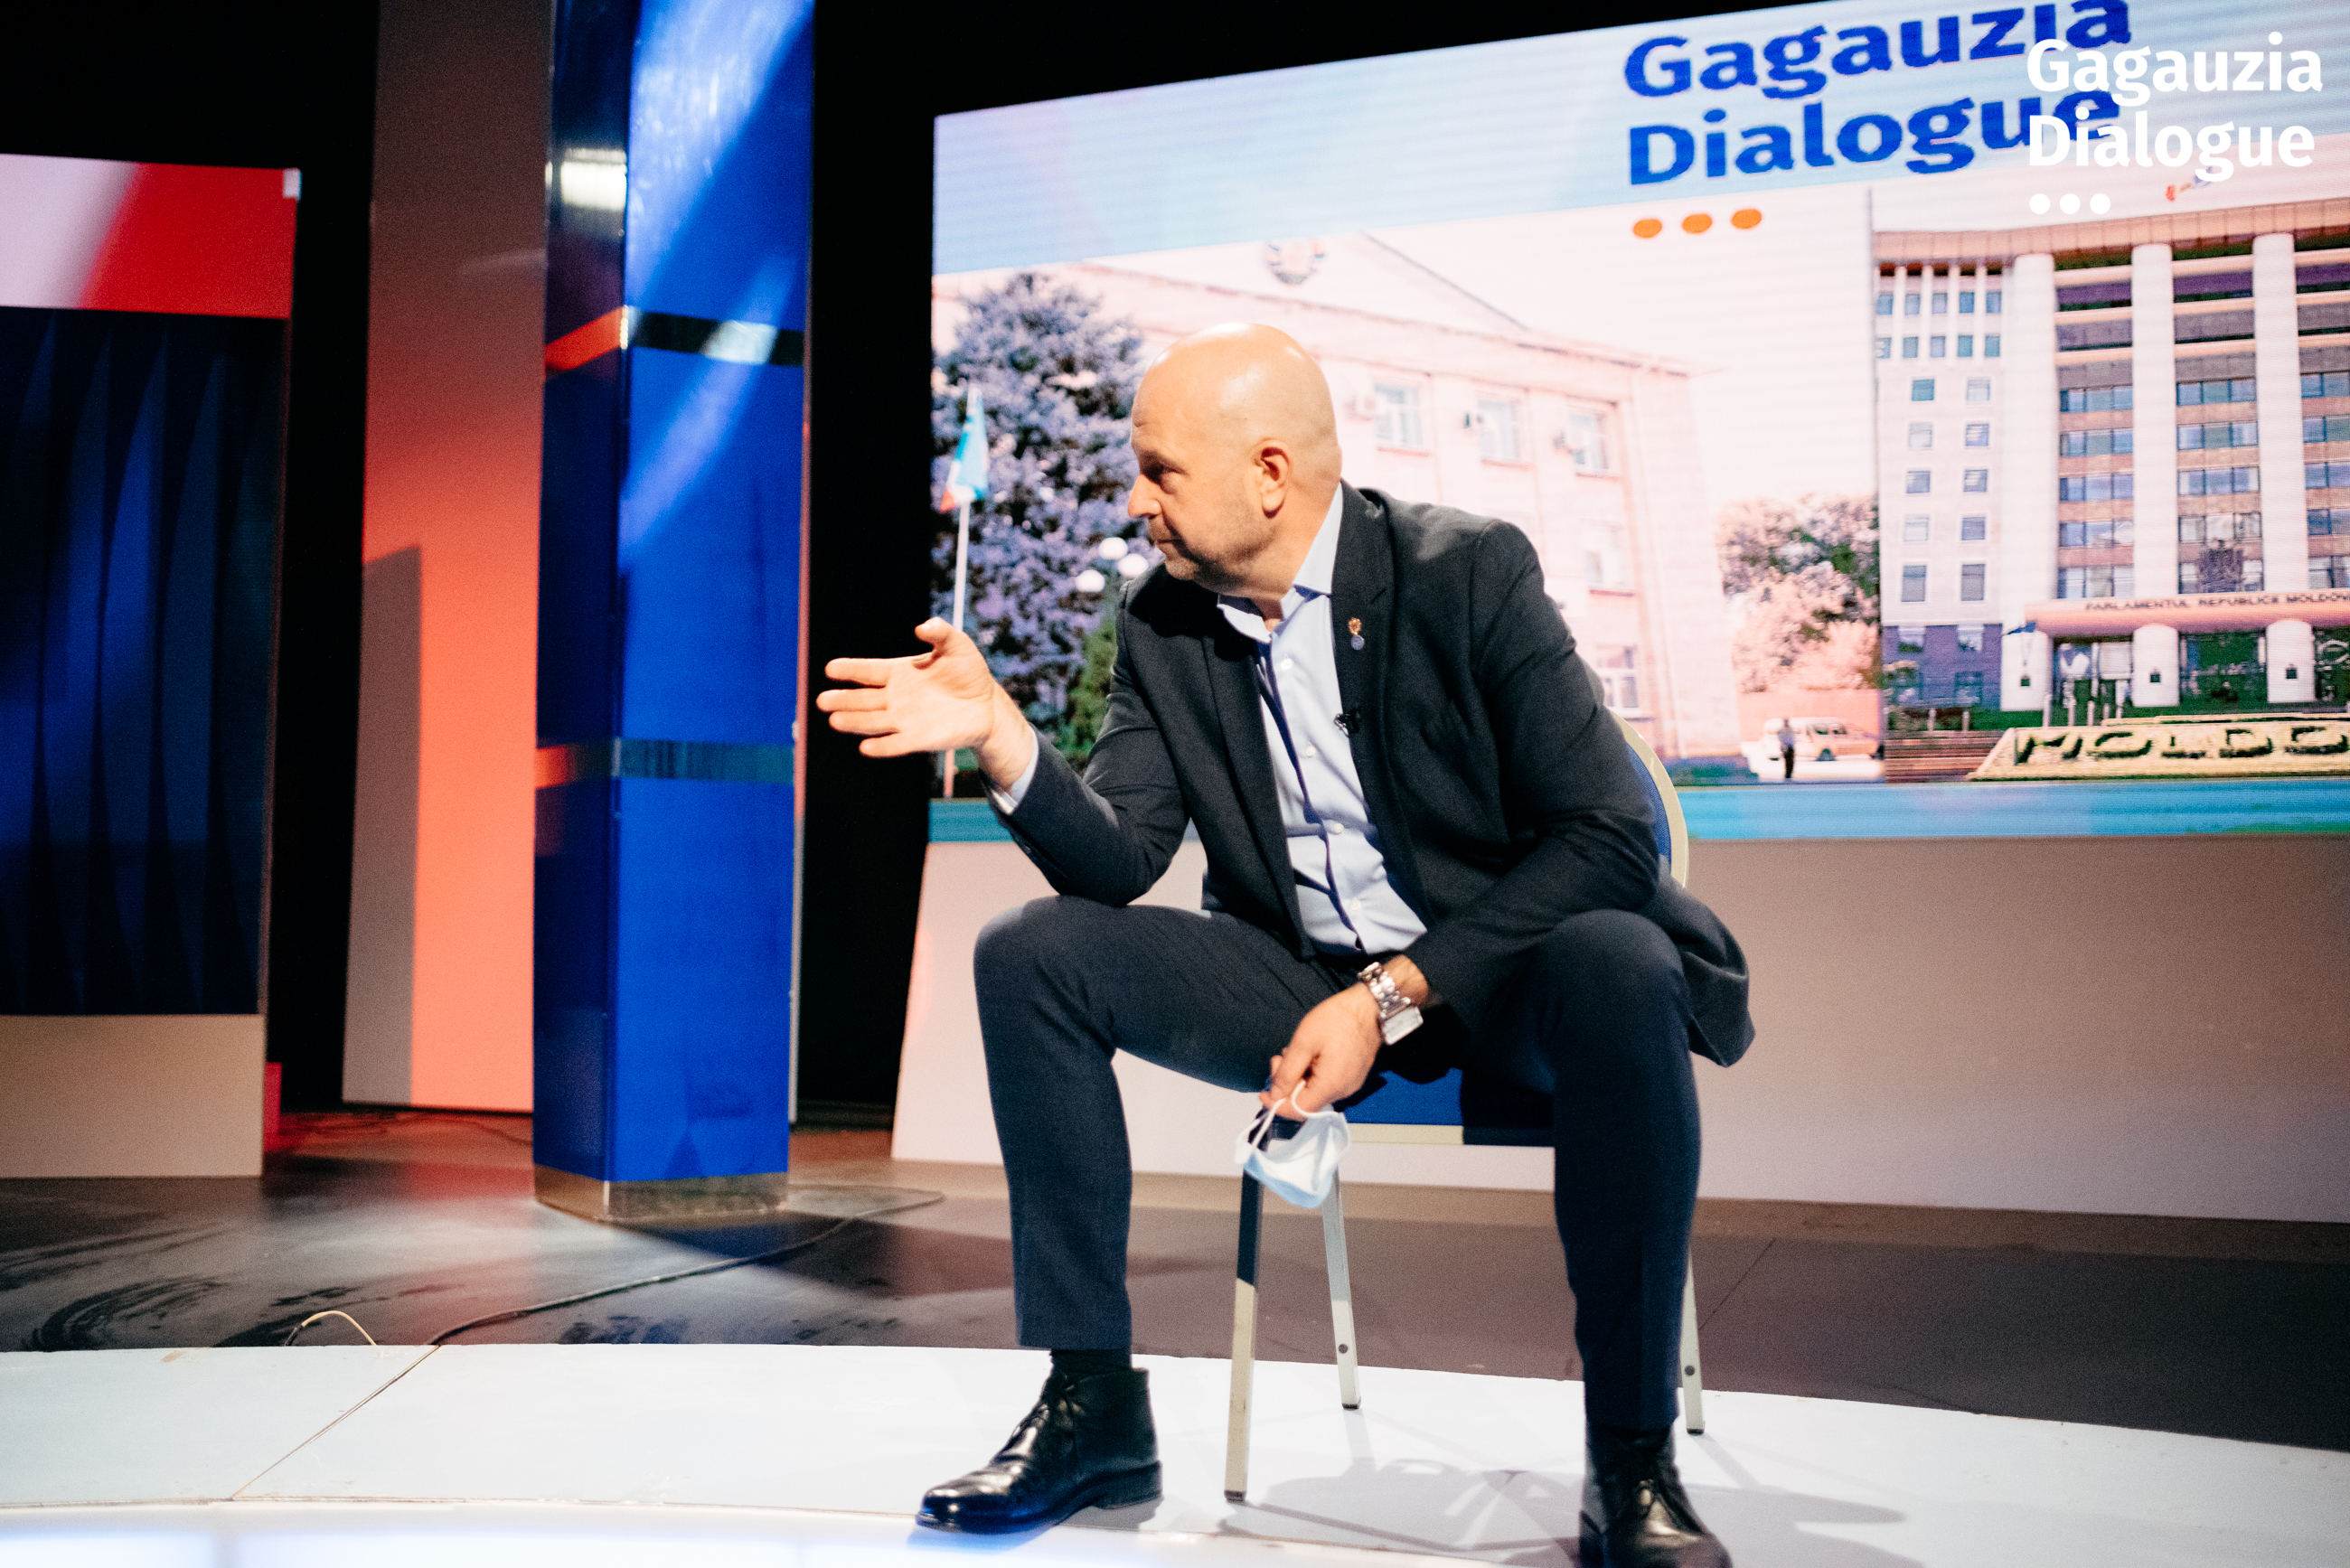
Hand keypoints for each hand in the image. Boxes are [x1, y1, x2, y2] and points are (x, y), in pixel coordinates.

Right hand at [817, 619, 1034, 787]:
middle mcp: (895, 697)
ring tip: (835, 721)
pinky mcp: (918, 739)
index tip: (831, 669)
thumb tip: (923, 627)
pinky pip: (896, 743)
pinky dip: (882, 746)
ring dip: (855, 722)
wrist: (986, 705)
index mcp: (898, 672)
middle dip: (843, 700)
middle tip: (822, 700)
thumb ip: (940, 633)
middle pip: (863, 699)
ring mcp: (905, 719)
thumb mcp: (957, 645)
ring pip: (873, 722)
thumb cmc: (968, 672)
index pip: (869, 670)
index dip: (850, 669)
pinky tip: (866, 747)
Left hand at [1261, 986, 1381, 1114]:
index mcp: (1331, 1085)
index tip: (1263, 1093)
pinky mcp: (1353, 1076)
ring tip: (1293, 1053)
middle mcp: (1343, 1091)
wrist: (1370, 1007)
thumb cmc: (1337, 1019)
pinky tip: (1309, 1055)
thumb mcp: (1304, 1043)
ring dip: (1299, 1077)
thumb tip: (1275, 1095)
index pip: (1298, 1110)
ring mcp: (1350, 1084)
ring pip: (1315, 1092)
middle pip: (1306, 1102)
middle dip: (1286, 1085)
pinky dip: (1312, 1075)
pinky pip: (1327, 1084)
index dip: (1277, 1104)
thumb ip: (1287, 1073)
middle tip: (1278, 1059)